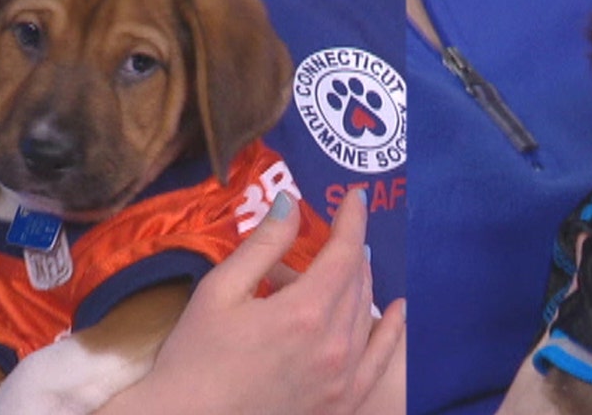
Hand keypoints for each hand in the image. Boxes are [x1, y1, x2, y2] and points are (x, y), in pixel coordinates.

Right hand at [98, 189, 404, 414]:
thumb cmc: (193, 359)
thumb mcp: (220, 291)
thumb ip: (263, 245)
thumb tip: (290, 202)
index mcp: (304, 311)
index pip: (343, 253)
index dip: (352, 220)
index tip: (356, 197)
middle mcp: (334, 344)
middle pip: (356, 282)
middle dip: (350, 250)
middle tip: (338, 232)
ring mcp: (342, 378)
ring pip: (366, 315)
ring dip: (361, 283)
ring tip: (352, 264)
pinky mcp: (341, 404)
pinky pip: (378, 362)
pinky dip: (391, 332)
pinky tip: (398, 311)